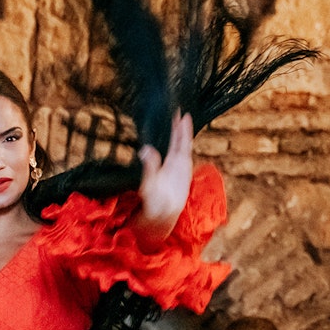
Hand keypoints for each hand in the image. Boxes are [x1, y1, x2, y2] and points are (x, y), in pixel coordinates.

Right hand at [135, 112, 193, 244]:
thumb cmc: (156, 203)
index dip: (181, 128)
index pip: (180, 142)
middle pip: (183, 142)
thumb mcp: (150, 185)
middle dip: (182, 128)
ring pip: (181, 149)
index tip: (182, 114)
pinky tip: (177, 143)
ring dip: (180, 136)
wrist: (162, 217)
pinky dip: (178, 146)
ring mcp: (178, 170)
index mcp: (175, 165)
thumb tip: (146, 149)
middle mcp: (180, 166)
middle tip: (180, 112)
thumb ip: (150, 166)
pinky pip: (177, 156)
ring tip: (180, 122)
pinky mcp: (174, 175)